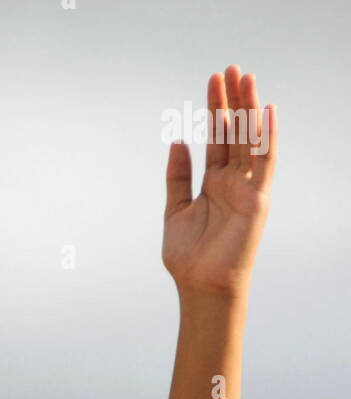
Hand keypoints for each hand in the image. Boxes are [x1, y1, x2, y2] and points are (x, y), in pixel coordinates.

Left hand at [163, 67, 276, 297]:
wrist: (201, 286)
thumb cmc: (188, 257)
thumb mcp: (175, 210)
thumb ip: (177, 177)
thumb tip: (177, 141)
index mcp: (213, 184)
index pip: (217, 139)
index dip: (215, 111)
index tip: (212, 83)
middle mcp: (233, 183)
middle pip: (234, 133)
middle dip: (231, 101)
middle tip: (229, 69)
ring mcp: (247, 189)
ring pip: (250, 140)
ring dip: (249, 109)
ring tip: (244, 78)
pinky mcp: (258, 198)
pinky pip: (265, 162)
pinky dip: (267, 137)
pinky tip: (266, 111)